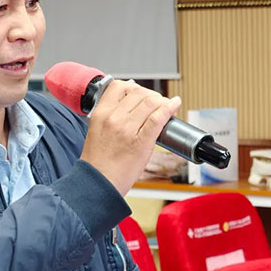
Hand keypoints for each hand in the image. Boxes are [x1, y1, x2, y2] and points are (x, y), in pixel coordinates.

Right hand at [80, 80, 180, 195]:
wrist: (98, 183)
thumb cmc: (98, 162)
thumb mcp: (96, 131)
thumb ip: (110, 117)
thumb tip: (131, 106)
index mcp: (100, 114)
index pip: (118, 86)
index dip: (133, 87)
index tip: (140, 94)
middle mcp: (113, 118)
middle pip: (138, 92)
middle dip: (151, 95)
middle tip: (156, 103)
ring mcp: (127, 129)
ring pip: (150, 102)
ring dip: (161, 102)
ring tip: (165, 108)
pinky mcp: (141, 141)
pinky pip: (158, 118)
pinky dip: (169, 109)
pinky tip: (174, 106)